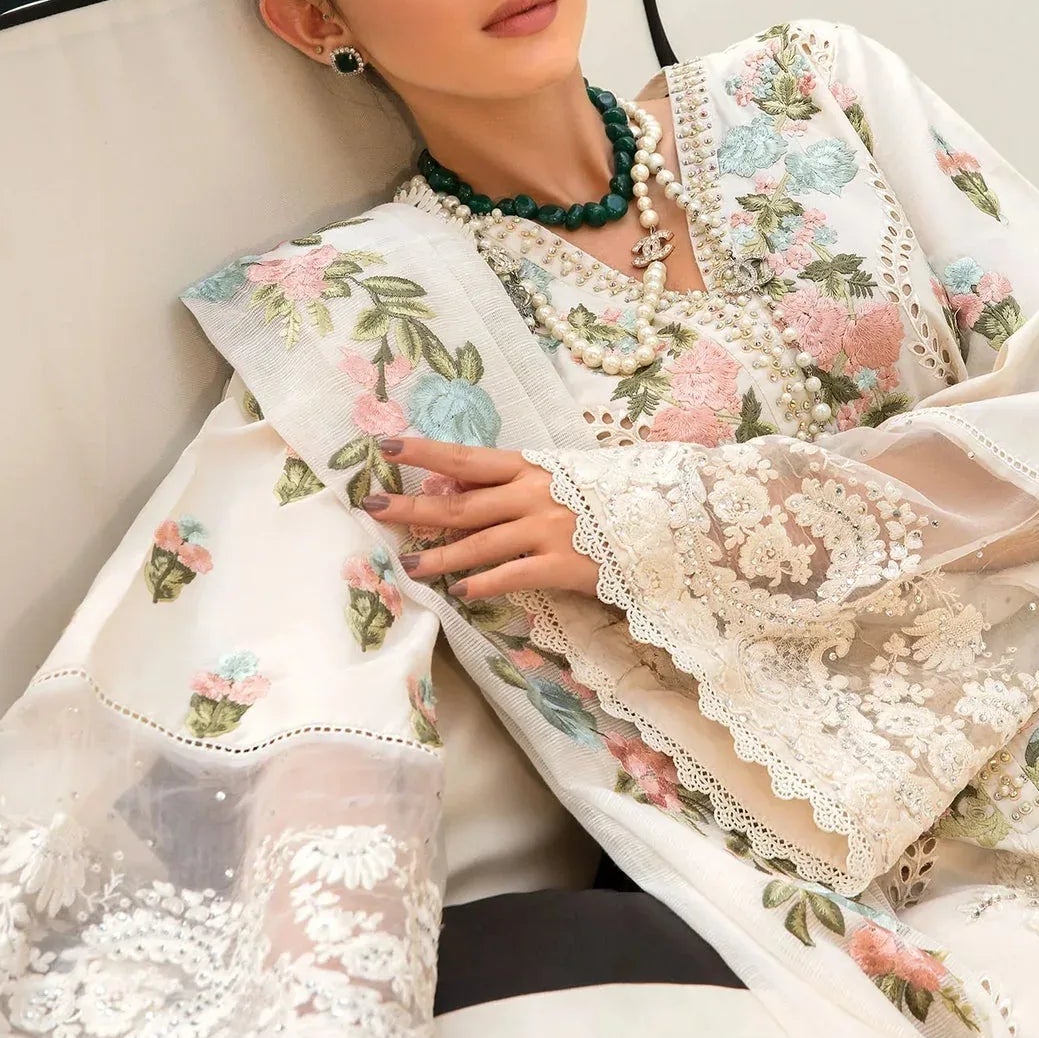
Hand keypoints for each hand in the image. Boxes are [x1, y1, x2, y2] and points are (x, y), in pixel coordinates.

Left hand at [362, 436, 598, 601]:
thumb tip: (455, 482)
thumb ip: (511, 481)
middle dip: (411, 506)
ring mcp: (548, 530)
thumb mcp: (560, 476)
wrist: (667, 517)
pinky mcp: (564, 565)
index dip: (424, 451)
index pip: (467, 457)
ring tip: (408, 565)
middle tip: (371, 507)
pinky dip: (483, 584)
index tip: (384, 445)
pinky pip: (512, 576)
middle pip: (460, 503)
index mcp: (532, 467)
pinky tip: (461, 592)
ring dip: (439, 555)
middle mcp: (533, 495)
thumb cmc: (610, 495)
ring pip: (479, 544)